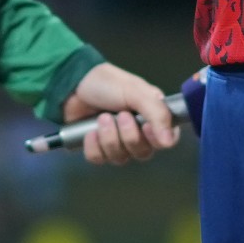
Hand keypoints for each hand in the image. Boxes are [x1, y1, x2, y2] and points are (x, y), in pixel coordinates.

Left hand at [61, 62, 180, 164]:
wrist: (74, 83)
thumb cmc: (108, 83)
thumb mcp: (136, 92)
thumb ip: (157, 114)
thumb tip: (168, 142)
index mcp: (152, 118)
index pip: (166, 142)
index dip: (156, 139)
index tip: (145, 127)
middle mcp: (137, 133)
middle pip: (142, 153)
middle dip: (129, 135)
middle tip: (120, 115)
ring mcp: (117, 142)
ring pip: (120, 158)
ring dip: (109, 138)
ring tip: (101, 117)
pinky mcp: (97, 148)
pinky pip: (99, 159)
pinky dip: (93, 145)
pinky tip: (90, 130)